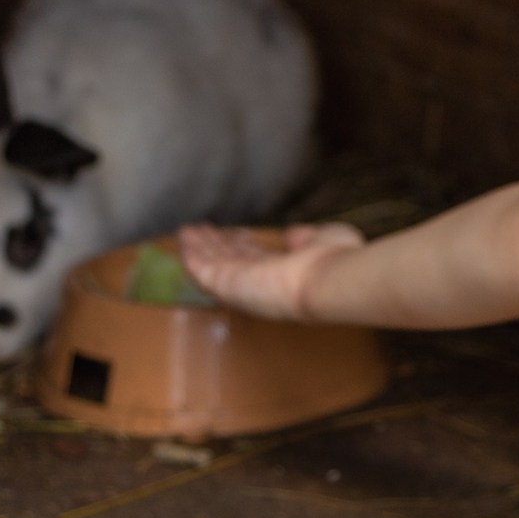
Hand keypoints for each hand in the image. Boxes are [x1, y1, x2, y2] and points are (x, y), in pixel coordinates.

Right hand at [178, 222, 364, 321]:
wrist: (331, 280)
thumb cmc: (334, 262)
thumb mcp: (320, 240)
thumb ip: (303, 238)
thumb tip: (292, 234)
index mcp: (282, 274)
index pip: (256, 260)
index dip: (241, 245)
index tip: (233, 232)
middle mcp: (261, 283)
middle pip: (231, 263)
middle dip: (215, 246)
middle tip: (200, 232)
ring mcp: (242, 286)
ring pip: (215, 265)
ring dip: (199, 247)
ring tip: (185, 231)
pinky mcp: (227, 285)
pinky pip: (204, 270)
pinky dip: (193, 256)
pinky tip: (184, 241)